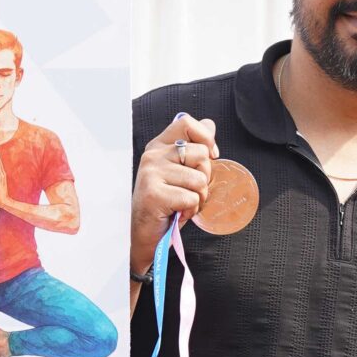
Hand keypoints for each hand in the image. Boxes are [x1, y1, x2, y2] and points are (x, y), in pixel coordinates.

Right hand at [131, 112, 217, 271]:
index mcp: (159, 146)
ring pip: (200, 179)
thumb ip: (194, 147)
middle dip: (205, 177)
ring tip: (182, 203)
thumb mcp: (180, 172)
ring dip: (198, 198)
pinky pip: (192, 198)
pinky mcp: (154, 194)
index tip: (211, 156)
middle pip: (201, 154)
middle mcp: (152, 156)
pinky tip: (177, 213)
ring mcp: (151, 174)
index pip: (186, 123)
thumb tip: (210, 125)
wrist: (145, 234)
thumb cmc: (166, 203)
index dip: (206, 138)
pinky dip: (191, 211)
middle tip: (188, 191)